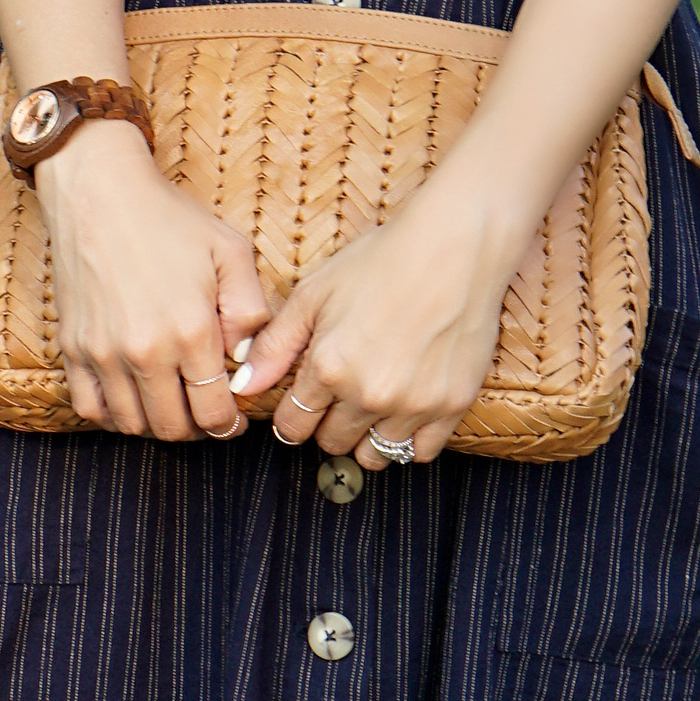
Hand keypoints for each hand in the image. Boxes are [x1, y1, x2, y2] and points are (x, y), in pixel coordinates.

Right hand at [34, 124, 272, 440]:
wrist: (99, 193)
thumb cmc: (169, 219)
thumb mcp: (231, 251)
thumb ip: (251, 310)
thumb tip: (245, 360)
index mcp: (191, 331)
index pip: (213, 410)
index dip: (228, 425)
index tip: (232, 421)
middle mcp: (145, 351)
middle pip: (174, 427)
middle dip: (196, 429)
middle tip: (205, 416)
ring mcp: (104, 353)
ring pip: (133, 424)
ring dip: (156, 425)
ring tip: (171, 407)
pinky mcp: (74, 348)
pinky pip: (90, 408)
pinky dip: (113, 416)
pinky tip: (131, 399)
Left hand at [233, 188, 511, 464]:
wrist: (456, 245)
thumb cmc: (381, 260)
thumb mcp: (314, 294)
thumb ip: (275, 346)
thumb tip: (243, 387)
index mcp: (328, 368)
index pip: (293, 426)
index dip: (293, 417)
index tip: (304, 404)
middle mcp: (368, 394)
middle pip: (332, 443)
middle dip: (327, 426)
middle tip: (340, 397)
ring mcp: (413, 404)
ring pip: (374, 455)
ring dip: (366, 437)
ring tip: (372, 405)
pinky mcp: (452, 405)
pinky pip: (420, 452)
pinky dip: (409, 440)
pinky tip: (404, 411)